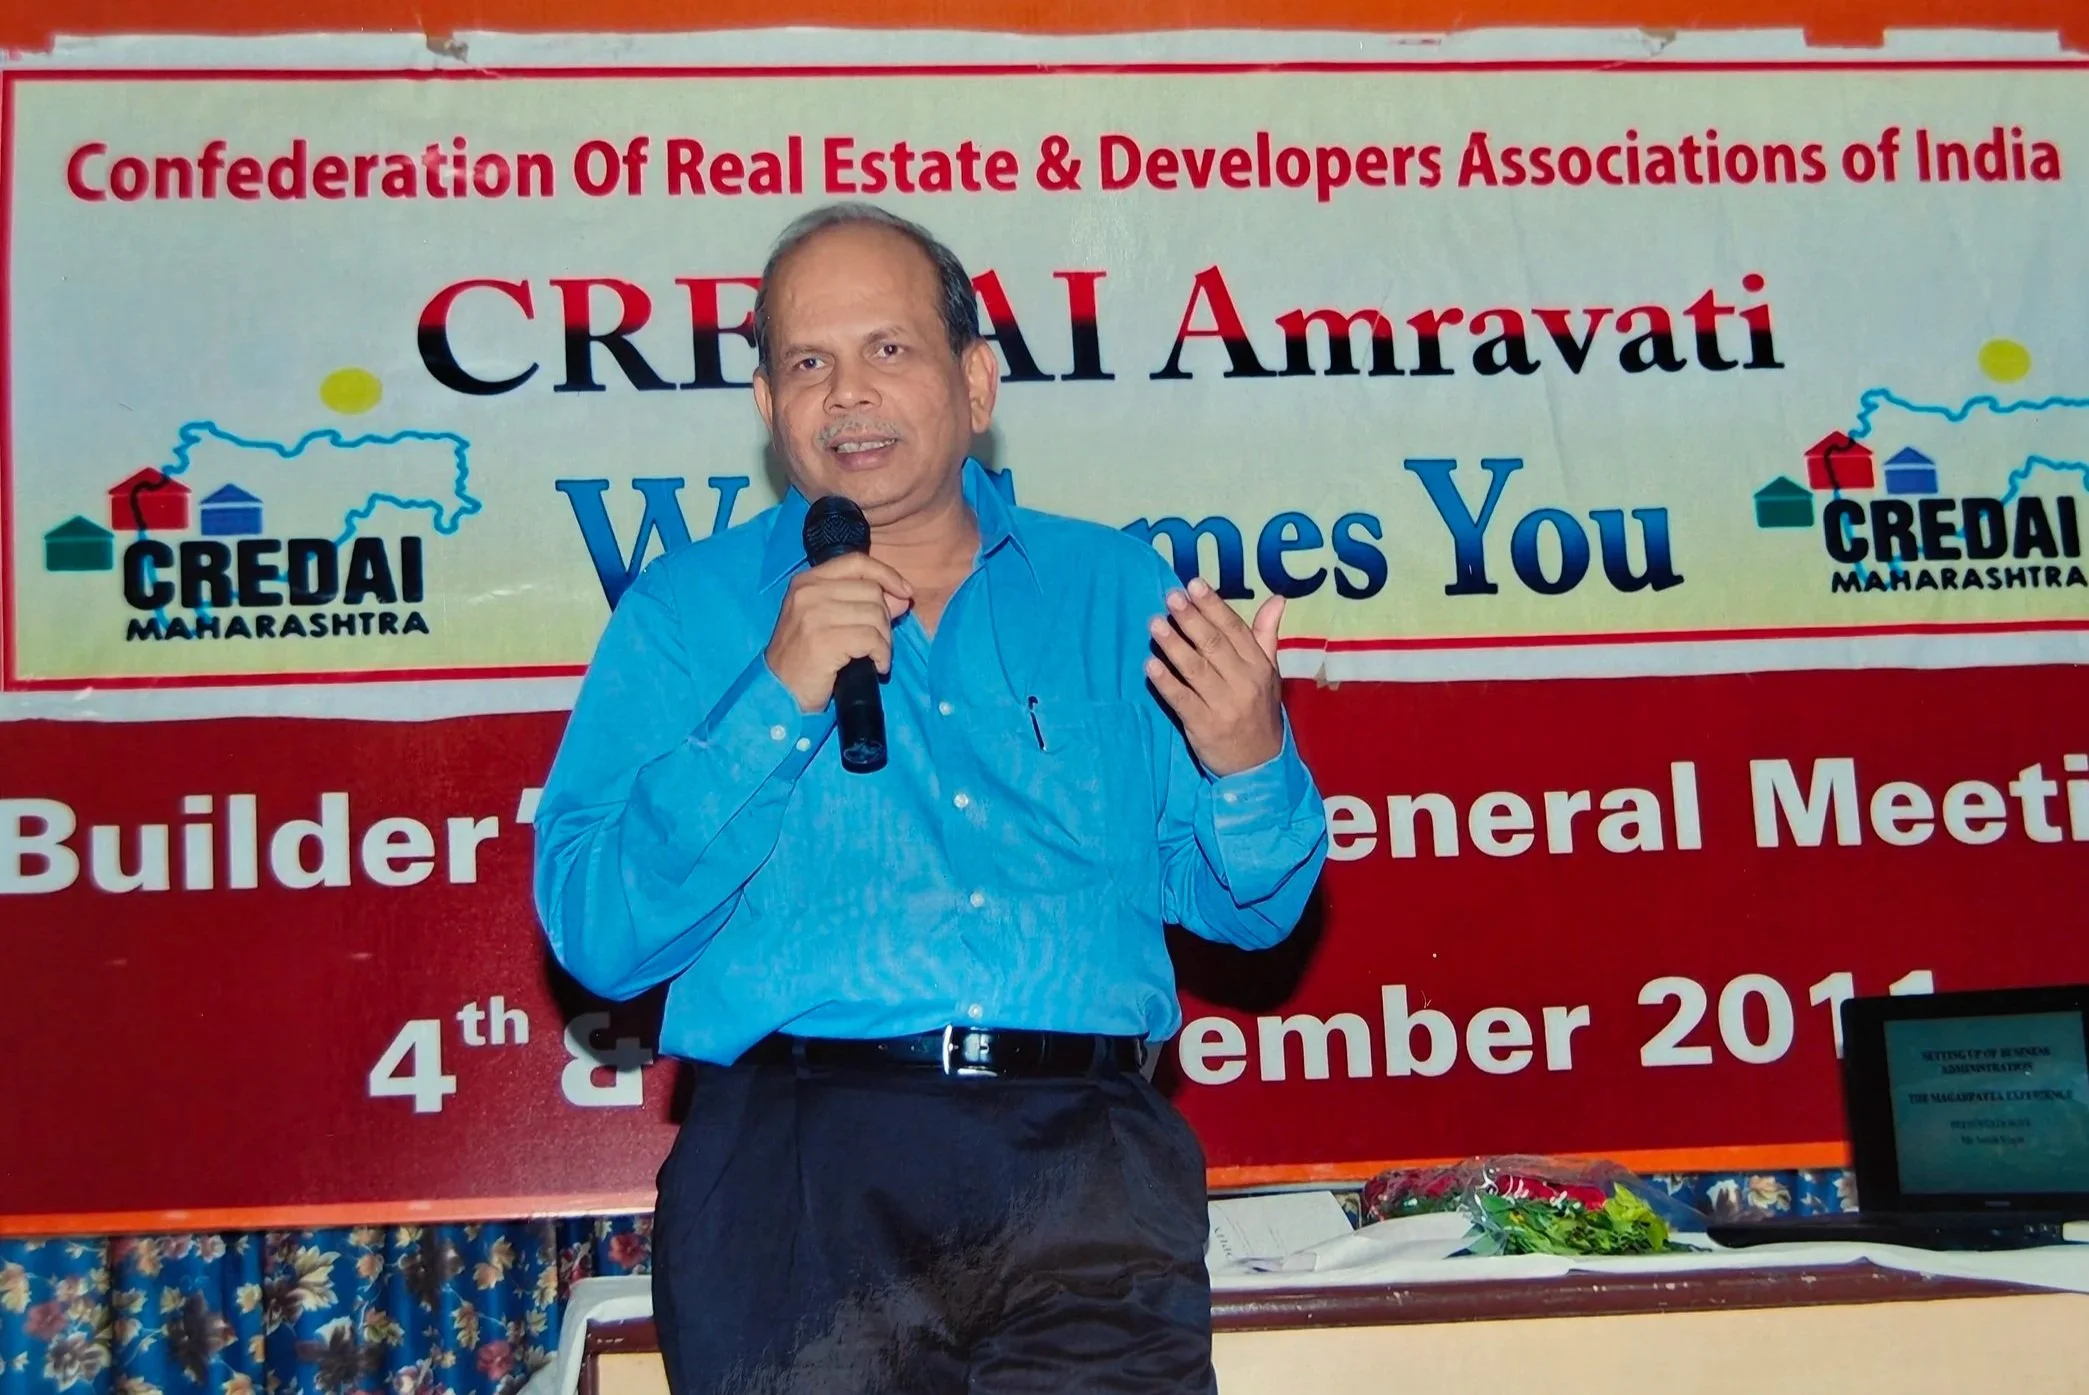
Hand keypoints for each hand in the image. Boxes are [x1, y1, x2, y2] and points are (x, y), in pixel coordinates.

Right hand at [766, 554, 913, 712]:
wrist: (779, 692)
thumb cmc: (804, 658)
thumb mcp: (826, 621)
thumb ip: (860, 603)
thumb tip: (902, 596)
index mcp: (807, 581)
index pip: (857, 562)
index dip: (887, 574)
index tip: (905, 592)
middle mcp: (808, 592)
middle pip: (871, 591)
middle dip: (885, 619)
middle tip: (877, 643)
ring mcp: (815, 615)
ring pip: (875, 615)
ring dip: (884, 640)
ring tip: (874, 656)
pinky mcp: (825, 640)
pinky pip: (872, 640)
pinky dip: (882, 655)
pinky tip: (876, 667)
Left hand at [1145, 578, 1286, 776]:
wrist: (1260, 764)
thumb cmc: (1259, 711)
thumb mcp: (1270, 673)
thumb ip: (1266, 635)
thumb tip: (1277, 599)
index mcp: (1259, 666)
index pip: (1234, 629)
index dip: (1213, 606)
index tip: (1194, 584)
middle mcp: (1244, 683)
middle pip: (1214, 645)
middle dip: (1191, 619)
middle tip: (1170, 597)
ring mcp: (1224, 706)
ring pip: (1196, 669)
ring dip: (1173, 645)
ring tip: (1155, 624)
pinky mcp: (1205, 726)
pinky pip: (1182, 700)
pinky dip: (1166, 682)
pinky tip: (1150, 665)